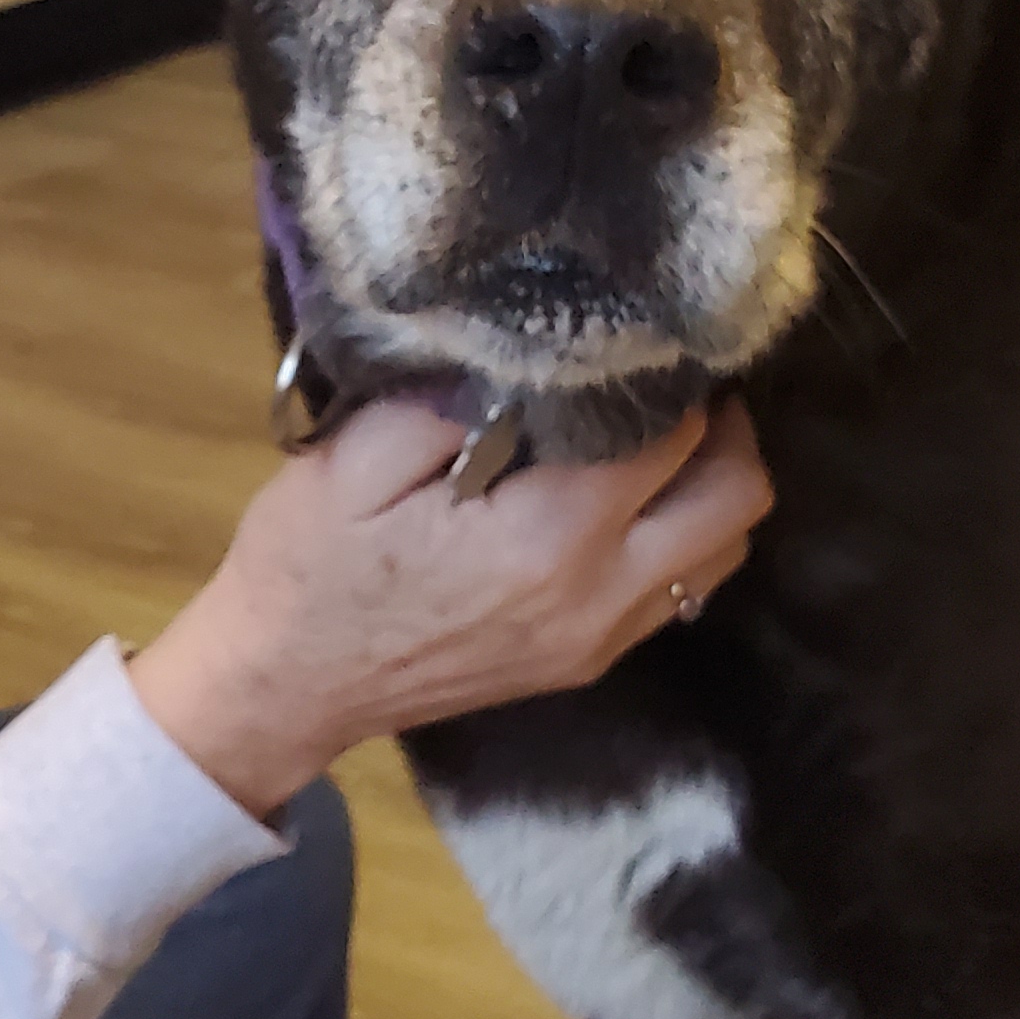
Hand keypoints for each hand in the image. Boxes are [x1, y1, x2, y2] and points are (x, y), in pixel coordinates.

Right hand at [130, 398, 771, 812]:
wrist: (284, 687)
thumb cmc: (308, 565)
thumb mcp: (353, 461)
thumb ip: (448, 401)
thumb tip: (528, 349)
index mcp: (546, 536)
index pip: (670, 432)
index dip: (666, 371)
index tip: (640, 331)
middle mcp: (598, 593)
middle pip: (735, 496)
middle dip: (721, 426)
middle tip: (671, 381)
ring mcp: (602, 638)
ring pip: (725, 549)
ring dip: (710, 484)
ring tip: (658, 436)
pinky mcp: (589, 661)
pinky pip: (684, 593)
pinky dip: (684, 537)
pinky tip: (627, 501)